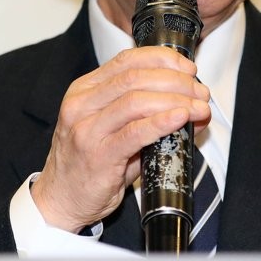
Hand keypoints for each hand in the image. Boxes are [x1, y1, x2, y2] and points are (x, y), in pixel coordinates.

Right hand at [30, 46, 210, 232]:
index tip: (188, 69)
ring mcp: (87, 130)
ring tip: (198, 108)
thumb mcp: (113, 128)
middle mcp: (82, 105)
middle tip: (200, 93)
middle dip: (176, 81)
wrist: (60, 200)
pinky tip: (180, 118)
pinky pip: (134, 133)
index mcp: (85, 90)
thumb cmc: (89, 164)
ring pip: (137, 101)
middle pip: (136, 78)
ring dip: (176, 101)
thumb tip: (191, 105)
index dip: (163, 59)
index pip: (127, 60)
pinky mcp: (97, 156)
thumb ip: (146, 113)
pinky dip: (162, 122)